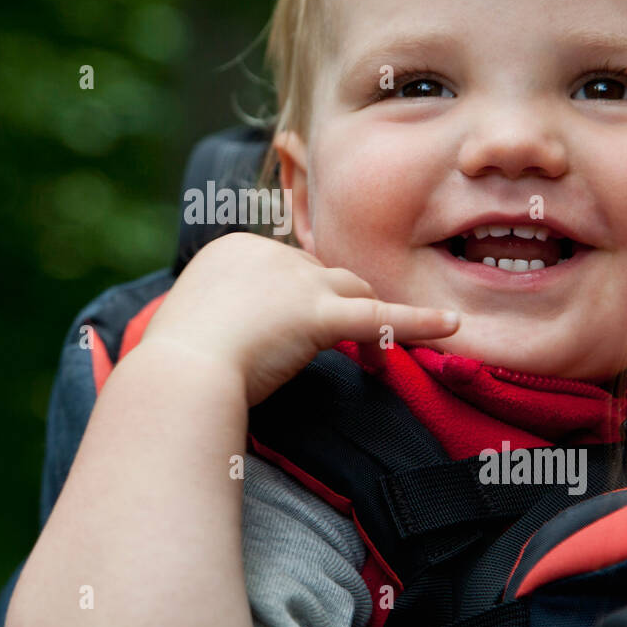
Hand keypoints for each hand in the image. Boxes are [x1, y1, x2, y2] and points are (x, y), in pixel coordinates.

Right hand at [138, 232, 458, 405]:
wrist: (176, 377)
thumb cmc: (175, 365)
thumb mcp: (194, 324)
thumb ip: (222, 315)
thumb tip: (236, 336)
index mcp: (235, 249)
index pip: (287, 268)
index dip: (300, 302)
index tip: (295, 334)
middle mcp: (268, 254)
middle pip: (325, 274)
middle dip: (338, 309)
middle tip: (344, 351)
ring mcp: (295, 279)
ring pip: (353, 290)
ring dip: (370, 325)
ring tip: (373, 366)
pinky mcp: (317, 313)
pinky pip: (380, 317)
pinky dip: (418, 322)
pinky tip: (451, 326)